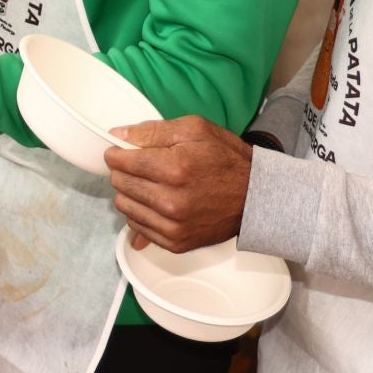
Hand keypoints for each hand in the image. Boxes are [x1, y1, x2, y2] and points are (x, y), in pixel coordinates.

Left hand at [105, 116, 253, 252]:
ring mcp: (173, 226)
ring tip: (147, 183)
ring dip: (129, 192)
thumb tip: (118, 134)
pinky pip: (138, 227)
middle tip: (137, 165)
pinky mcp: (176, 243)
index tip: (119, 151)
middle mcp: (170, 201)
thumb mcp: (195, 130)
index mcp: (174, 169)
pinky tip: (154, 201)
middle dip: (122, 171)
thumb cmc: (227, 159)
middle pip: (120, 184)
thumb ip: (153, 130)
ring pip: (125, 206)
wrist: (255, 197)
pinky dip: (140, 213)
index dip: (116, 153)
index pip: (122, 162)